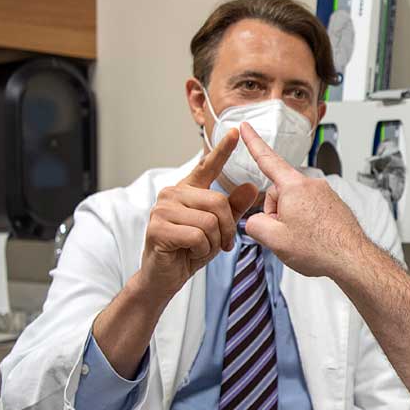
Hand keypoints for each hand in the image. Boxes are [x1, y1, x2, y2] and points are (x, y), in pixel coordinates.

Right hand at [139, 128, 257, 298]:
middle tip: (220, 244)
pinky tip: (188, 252)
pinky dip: (202, 250)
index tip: (237, 131)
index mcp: (188, 190)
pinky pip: (198, 236)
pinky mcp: (158, 227)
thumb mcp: (218, 229)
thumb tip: (251, 186)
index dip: (223, 150)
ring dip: (213, 242)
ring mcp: (163, 209)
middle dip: (226, 228)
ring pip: (210, 221)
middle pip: (218, 202)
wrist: (165, 277)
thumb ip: (233, 207)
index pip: (207, 166)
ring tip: (201, 248)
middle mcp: (173, 193)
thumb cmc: (190, 251)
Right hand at [240, 121, 371, 278]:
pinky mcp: (334, 205)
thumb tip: (256, 221)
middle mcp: (312, 185)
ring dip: (291, 219)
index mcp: (294, 186)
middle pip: (280, 192)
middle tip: (284, 234)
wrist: (353, 259)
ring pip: (295, 203)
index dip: (253, 143)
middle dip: (275, 212)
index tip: (245, 128)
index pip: (267, 160)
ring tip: (302, 240)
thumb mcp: (274, 239)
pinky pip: (310, 210)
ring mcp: (326, 194)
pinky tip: (313, 239)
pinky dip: (306, 223)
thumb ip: (254, 224)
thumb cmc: (319, 248)